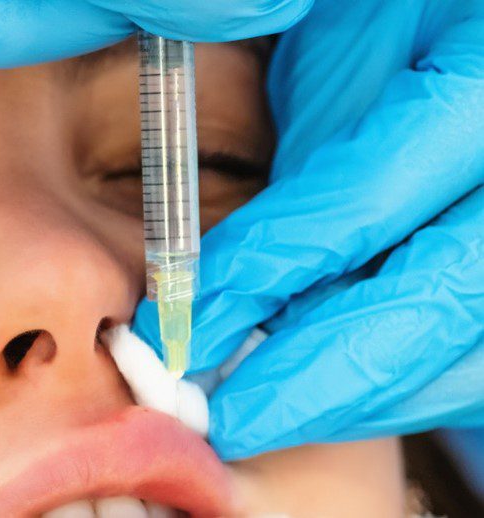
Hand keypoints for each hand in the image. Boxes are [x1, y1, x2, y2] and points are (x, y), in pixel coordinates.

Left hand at [133, 0, 483, 459]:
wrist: (459, 20)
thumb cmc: (404, 10)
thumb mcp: (351, 37)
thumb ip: (314, 134)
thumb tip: (245, 260)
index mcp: (480, 77)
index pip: (364, 200)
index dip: (272, 271)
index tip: (192, 322)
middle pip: (439, 299)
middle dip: (323, 374)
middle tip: (230, 415)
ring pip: (471, 347)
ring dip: (365, 395)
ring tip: (271, 413)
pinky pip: (478, 352)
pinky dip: (404, 384)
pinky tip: (331, 391)